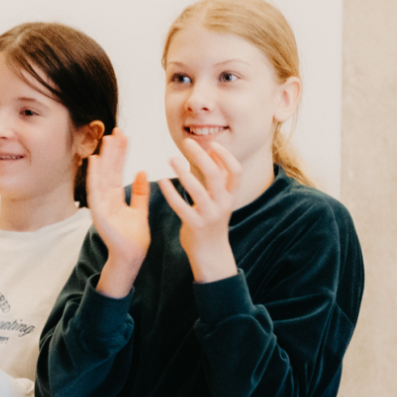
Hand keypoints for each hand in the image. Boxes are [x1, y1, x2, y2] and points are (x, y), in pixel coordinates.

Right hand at [85, 129, 149, 297]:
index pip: (117, 170)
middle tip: (116, 130)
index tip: (124, 136)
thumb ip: (139, 192)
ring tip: (107, 139)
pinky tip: (96, 161)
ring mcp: (100, 205)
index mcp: (114, 197)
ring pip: (102, 176)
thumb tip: (142, 172)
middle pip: (109, 169)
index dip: (120, 153)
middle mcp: (105, 198)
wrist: (131, 257)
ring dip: (103, 157)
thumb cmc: (133, 238)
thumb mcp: (140, 211)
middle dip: (112, 150)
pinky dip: (94, 175)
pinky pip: (95, 191)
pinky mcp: (98, 213)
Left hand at [159, 138, 239, 282]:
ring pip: (197, 189)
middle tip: (187, 142)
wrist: (211, 253)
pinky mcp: (195, 225)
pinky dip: (171, 192)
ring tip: (171, 159)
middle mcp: (223, 204)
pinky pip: (181, 206)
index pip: (236, 171)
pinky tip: (161, 181)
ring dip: (183, 171)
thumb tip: (213, 152)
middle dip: (201, 156)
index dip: (226, 155)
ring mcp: (210, 215)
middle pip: (215, 175)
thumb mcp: (220, 200)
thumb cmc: (212, 221)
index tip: (211, 144)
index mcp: (231, 197)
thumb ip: (218, 180)